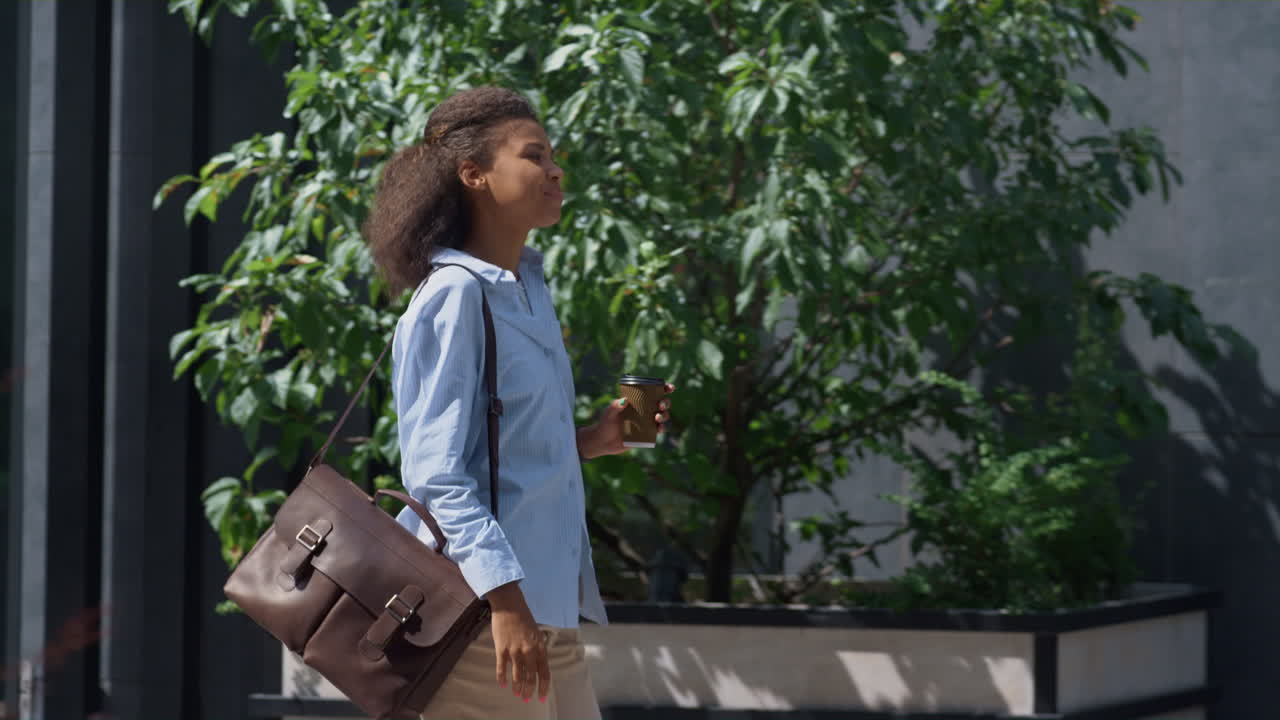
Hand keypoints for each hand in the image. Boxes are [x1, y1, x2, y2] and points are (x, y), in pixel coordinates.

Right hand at [486, 582, 549, 702]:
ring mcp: (515, 650)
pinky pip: (502, 667)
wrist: (510, 605)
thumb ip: (537, 650)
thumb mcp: (537, 633)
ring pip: (517, 675)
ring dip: (517, 687)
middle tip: (526, 699)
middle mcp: (529, 651)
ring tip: (516, 694)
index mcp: (540, 647)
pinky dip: (502, 677)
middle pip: (531, 677)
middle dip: (529, 690)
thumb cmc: (524, 618)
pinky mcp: (501, 648)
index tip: (542, 696)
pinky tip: (502, 684)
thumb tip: (536, 665)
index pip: (544, 672)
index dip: (543, 687)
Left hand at [577, 383, 675, 459]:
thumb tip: (624, 400)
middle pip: (662, 403)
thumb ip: (615, 406)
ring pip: (663, 416)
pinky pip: (658, 430)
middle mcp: (644, 410)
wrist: (603, 442)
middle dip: (666, 402)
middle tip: (661, 405)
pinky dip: (662, 428)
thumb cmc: (605, 423)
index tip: (669, 388)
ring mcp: (647, 422)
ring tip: (657, 418)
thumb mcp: (609, 413)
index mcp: (638, 401)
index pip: (653, 392)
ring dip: (664, 415)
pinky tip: (660, 428)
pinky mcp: (647, 433)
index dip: (664, 389)